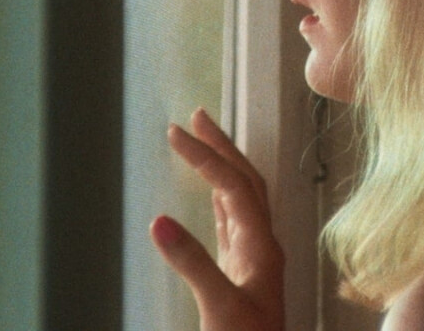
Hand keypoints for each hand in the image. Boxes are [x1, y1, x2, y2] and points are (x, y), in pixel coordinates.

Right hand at [151, 108, 284, 330]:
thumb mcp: (219, 308)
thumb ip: (193, 264)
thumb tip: (159, 221)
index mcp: (262, 247)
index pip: (234, 186)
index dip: (205, 156)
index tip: (175, 132)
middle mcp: (264, 246)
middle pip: (246, 180)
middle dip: (221, 145)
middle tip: (195, 115)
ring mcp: (255, 260)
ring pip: (242, 198)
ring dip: (223, 166)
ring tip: (202, 141)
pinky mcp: (243, 275)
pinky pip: (234, 224)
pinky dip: (220, 201)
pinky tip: (213, 198)